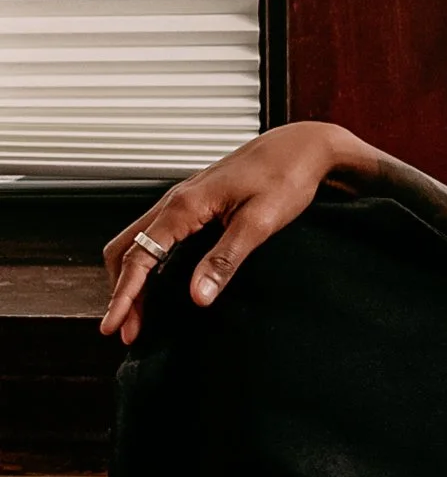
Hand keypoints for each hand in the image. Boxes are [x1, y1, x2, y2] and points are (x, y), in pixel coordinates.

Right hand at [100, 121, 374, 344]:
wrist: (301, 146)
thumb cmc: (285, 177)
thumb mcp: (258, 223)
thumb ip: (225, 260)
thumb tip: (198, 296)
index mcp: (185, 205)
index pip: (140, 257)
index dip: (125, 295)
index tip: (115, 325)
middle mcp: (175, 201)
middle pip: (126, 249)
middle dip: (120, 291)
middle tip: (124, 330)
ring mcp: (182, 201)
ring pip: (137, 242)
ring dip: (131, 278)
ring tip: (136, 314)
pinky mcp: (194, 204)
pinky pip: (156, 235)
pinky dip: (146, 262)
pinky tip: (157, 281)